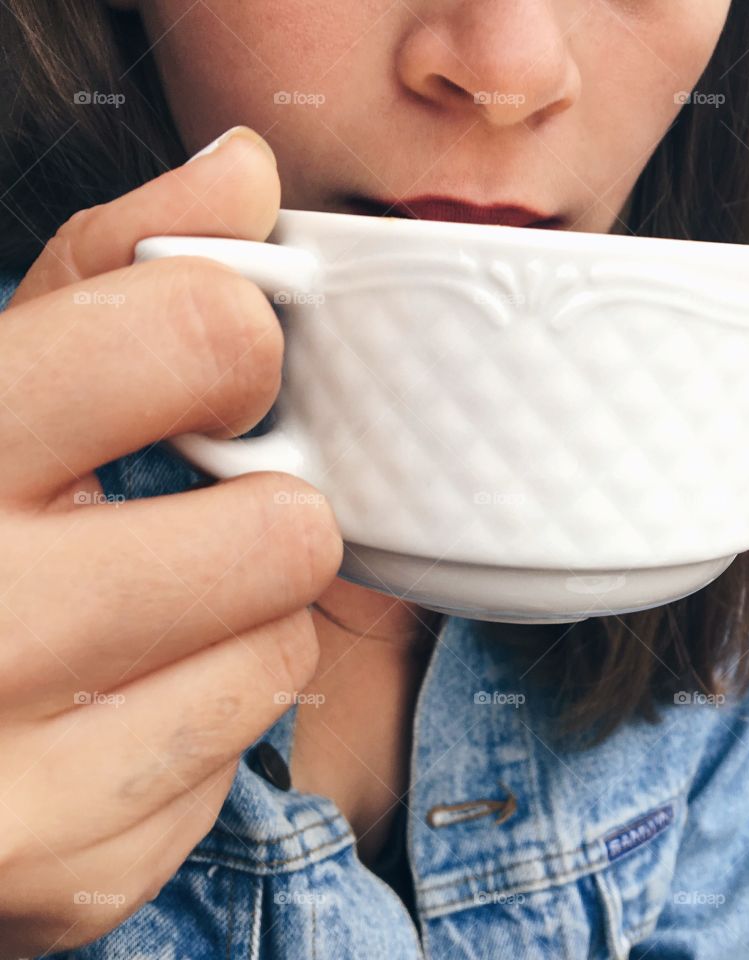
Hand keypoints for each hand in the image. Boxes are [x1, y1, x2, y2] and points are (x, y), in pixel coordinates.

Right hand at [0, 127, 341, 956]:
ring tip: (139, 611)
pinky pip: (237, 759)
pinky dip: (196, 721)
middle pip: (283, 529)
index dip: (236, 344)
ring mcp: (12, 786)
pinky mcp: (67, 878)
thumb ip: (107, 270)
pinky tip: (107, 704)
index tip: (216, 371)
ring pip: (279, 651)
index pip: (198, 337)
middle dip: (260, 511)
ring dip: (237, 620)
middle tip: (187, 511)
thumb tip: (246, 175)